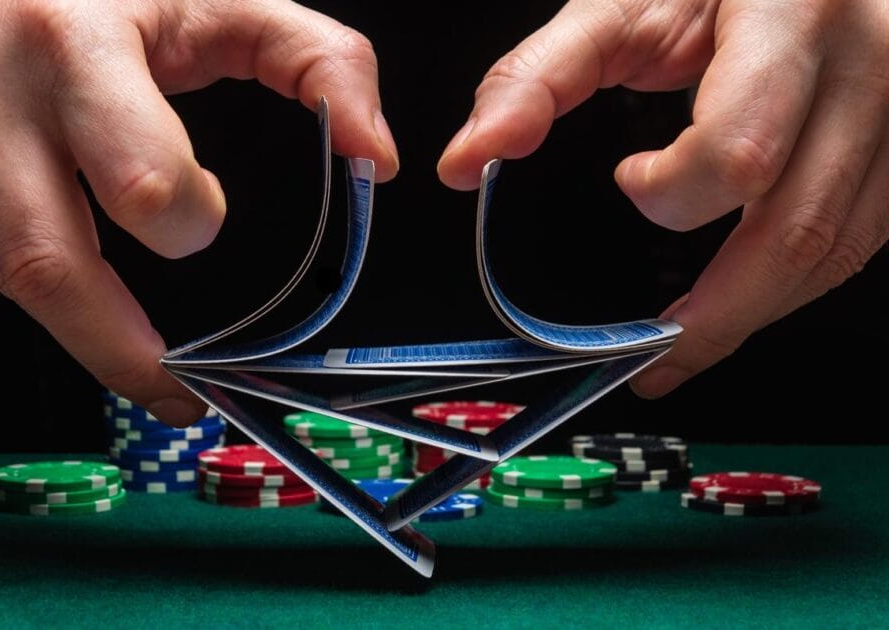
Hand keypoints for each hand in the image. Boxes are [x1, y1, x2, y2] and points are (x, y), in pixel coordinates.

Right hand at [0, 0, 397, 422]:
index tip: (206, 217)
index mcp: (74, 41)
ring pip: (16, 280)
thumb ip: (319, 62)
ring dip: (86, 331)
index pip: (140, 184)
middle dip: (123, 351)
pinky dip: (46, 288)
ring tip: (140, 357)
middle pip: (53, 267)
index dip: (189, 221)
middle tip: (179, 392)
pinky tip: (82, 284)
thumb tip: (377, 159)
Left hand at [437, 0, 888, 396]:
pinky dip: (790, 285)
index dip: (676, 191)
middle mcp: (865, 66)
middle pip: (798, 227)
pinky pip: (855, 241)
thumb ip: (538, 78)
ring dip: (752, 312)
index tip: (630, 182)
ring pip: (833, 250)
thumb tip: (467, 162)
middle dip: (717, 312)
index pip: (741, 149)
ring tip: (687, 345)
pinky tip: (741, 302)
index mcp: (791, 17)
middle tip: (652, 353)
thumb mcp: (622, 6)